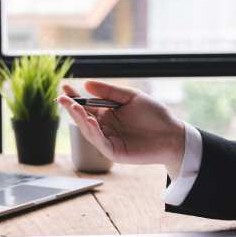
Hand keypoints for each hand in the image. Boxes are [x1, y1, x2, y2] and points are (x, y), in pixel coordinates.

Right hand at [57, 80, 185, 169]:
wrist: (173, 133)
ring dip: (80, 119)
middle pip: (83, 118)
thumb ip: (110, 91)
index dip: (74, 97)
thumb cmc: (154, 115)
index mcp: (107, 114)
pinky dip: (94, 133)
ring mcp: (109, 141)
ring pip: (88, 131)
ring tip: (75, 106)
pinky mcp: (115, 152)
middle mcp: (105, 128)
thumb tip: (86, 84)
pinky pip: (100, 143)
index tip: (65, 86)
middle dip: (71, 108)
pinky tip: (91, 121)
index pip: (85, 106)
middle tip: (62, 97)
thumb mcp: (131, 97)